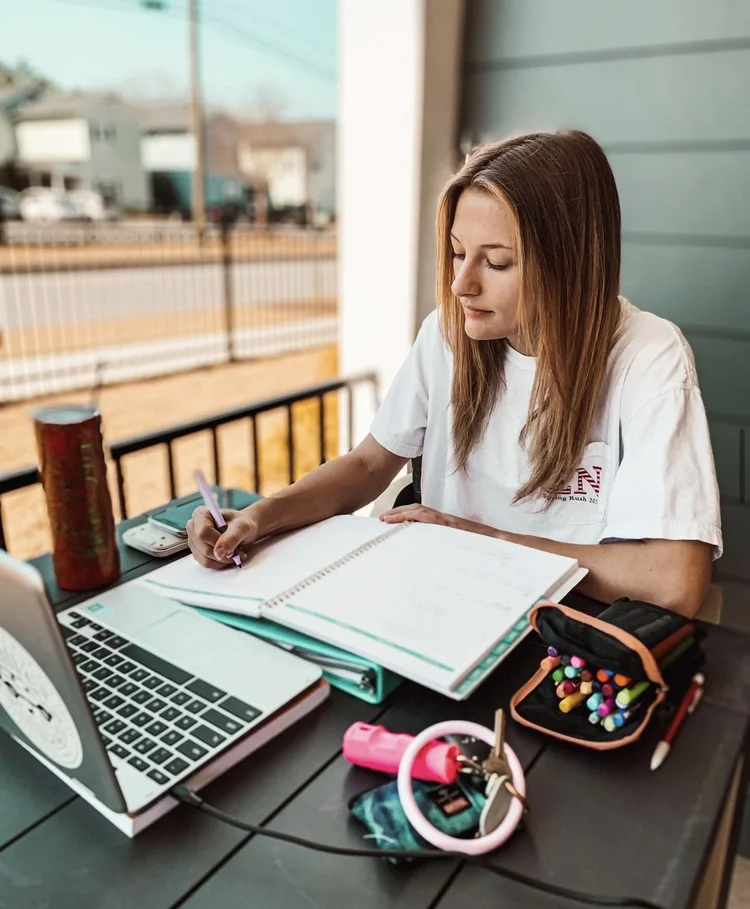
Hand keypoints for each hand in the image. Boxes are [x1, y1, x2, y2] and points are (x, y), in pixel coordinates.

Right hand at [186, 506, 259, 569]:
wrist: (242, 529)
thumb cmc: (242, 524)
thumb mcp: (243, 527)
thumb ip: (232, 537)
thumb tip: (219, 553)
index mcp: (201, 514)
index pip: (203, 533)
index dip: (217, 543)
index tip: (232, 548)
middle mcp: (193, 527)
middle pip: (204, 549)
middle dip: (224, 554)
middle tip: (238, 551)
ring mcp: (194, 541)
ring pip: (204, 559)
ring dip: (223, 561)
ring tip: (235, 553)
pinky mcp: (197, 552)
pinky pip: (206, 564)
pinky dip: (220, 563)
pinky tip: (228, 556)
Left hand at [379, 503, 497, 537]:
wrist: (500, 544)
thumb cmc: (481, 548)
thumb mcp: (458, 547)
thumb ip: (444, 547)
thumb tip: (432, 559)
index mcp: (445, 524)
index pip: (421, 515)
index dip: (404, 515)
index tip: (390, 521)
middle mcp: (445, 519)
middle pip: (417, 510)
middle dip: (398, 513)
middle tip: (382, 518)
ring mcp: (447, 521)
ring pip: (420, 511)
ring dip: (401, 513)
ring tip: (386, 519)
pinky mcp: (450, 525)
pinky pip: (429, 517)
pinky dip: (414, 516)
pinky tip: (403, 520)